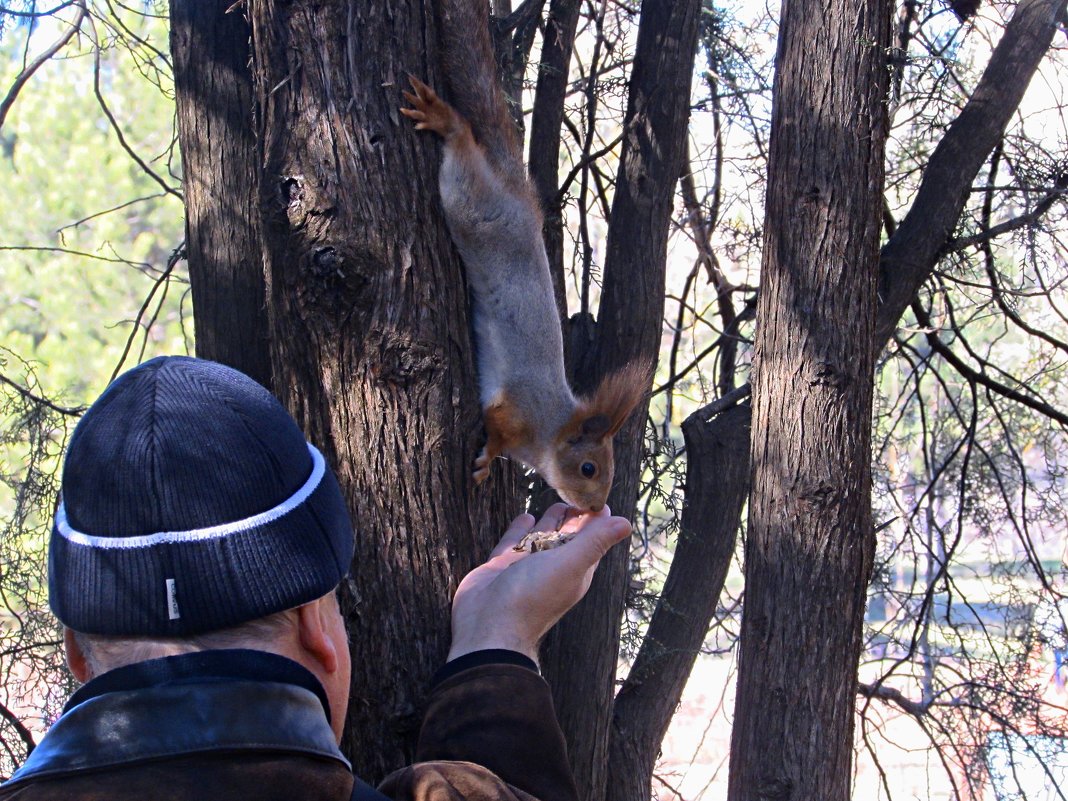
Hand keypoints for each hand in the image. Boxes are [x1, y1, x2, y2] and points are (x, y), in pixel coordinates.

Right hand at [447, 504, 631, 664]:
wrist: (488, 626)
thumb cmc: (532, 598)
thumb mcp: (569, 565)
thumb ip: (595, 542)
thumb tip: (626, 524)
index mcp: (575, 569)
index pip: (592, 539)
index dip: (596, 518)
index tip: (597, 494)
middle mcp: (552, 567)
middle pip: (567, 536)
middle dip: (574, 517)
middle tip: (579, 492)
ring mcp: (526, 566)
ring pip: (542, 537)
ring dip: (550, 521)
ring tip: (557, 502)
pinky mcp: (502, 565)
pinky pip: (514, 542)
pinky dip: (521, 529)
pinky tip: (525, 516)